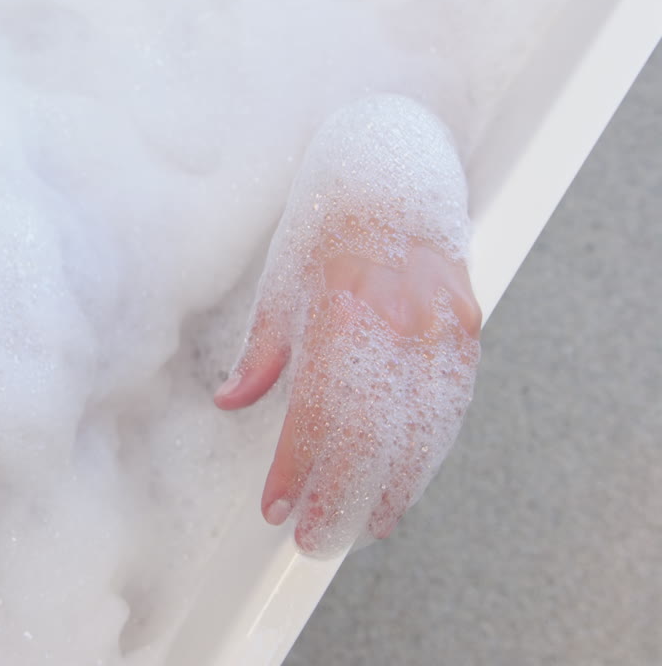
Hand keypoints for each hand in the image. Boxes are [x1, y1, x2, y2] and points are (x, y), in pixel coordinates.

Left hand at [212, 94, 481, 555]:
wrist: (396, 157)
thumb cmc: (327, 215)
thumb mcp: (281, 276)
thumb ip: (260, 350)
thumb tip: (229, 403)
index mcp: (343, 309)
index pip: (319, 413)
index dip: (297, 468)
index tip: (275, 506)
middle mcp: (400, 323)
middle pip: (373, 436)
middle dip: (341, 496)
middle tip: (313, 540)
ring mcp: (442, 327)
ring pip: (420, 431)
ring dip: (390, 489)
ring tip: (361, 529)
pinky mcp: (467, 327)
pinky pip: (450, 407)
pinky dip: (428, 453)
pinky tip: (406, 484)